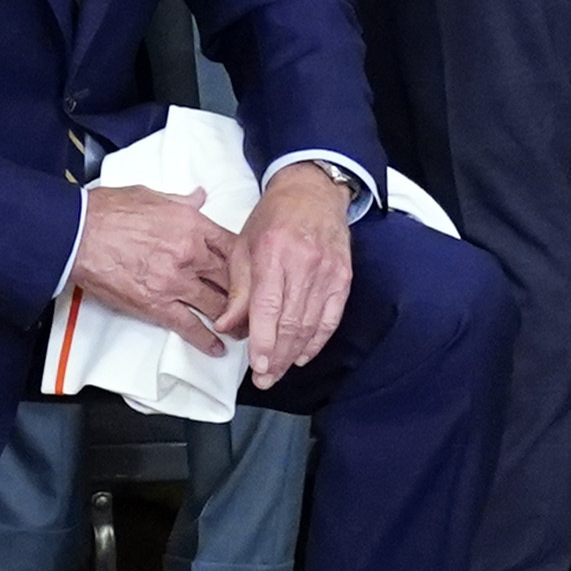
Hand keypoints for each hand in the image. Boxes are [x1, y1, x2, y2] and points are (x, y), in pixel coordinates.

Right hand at [64, 183, 235, 344]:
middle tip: (256, 306)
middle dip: (246, 295)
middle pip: (231, 279)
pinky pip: (189, 326)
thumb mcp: (151, 194)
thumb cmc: (107, 210)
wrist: (77, 234)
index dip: (247, 263)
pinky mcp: (156, 305)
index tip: (252, 273)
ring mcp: (175, 282)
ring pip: (217, 305)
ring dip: (232, 320)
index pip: (233, 246)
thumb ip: (181, 200)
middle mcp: (190, 254)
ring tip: (242, 331)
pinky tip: (217, 348)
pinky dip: (206, 339)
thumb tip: (199, 196)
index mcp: (191, 224)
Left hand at [234, 162, 357, 383]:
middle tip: (265, 379)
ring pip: (311, 325)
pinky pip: (331, 318)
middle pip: (291, 323)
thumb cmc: (273, 217)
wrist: (312, 191)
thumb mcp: (243, 245)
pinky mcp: (343, 279)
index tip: (257, 366)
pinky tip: (304, 356)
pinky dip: (317, 341)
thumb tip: (227, 326)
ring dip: (295, 355)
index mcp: (274, 253)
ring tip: (279, 372)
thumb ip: (237, 289)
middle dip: (278, 357)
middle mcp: (304, 265)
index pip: (268, 308)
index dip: (264, 341)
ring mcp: (327, 273)